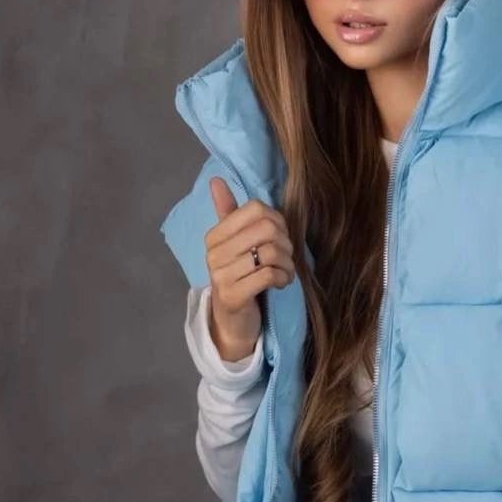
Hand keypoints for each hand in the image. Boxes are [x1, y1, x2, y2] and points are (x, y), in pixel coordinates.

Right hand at [205, 178, 295, 360]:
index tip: (280, 238)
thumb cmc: (239, 278)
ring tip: (286, 272)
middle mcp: (214, 253)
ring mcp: (221, 275)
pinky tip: (282, 283)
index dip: (277, 221)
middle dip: (286, 243)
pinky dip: (284, 278)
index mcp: (215, 236)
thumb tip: (216, 180)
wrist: (232, 322)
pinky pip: (269, 275)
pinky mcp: (233, 295)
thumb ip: (228, 213)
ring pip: (270, 253)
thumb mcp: (234, 245)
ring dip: (287, 264)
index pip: (256, 209)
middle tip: (286, 258)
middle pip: (267, 229)